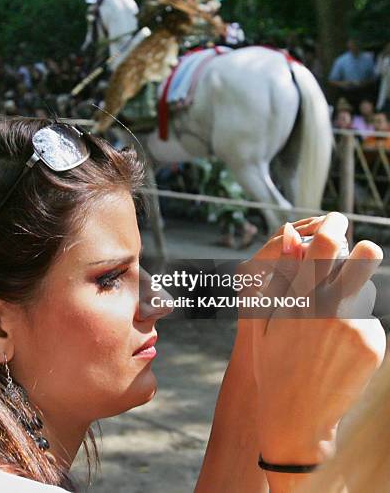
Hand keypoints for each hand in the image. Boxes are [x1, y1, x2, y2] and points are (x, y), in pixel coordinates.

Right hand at [250, 213, 384, 465]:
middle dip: (361, 249)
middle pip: (364, 258)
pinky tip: (337, 346)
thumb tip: (292, 235)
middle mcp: (332, 308)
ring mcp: (357, 328)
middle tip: (356, 252)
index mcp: (301, 298)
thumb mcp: (264, 319)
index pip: (324, 245)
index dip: (331, 225)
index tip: (335, 219)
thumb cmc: (273, 365)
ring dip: (351, 294)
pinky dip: (355, 324)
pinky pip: (368, 320)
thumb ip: (281, 275)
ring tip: (330, 322)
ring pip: (364, 291)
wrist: (296, 418)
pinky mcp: (372, 347)